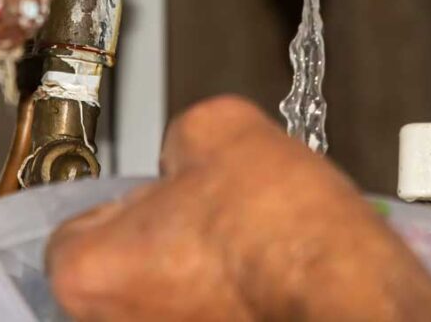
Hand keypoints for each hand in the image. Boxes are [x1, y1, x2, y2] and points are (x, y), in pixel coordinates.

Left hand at [47, 96, 430, 320]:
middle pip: (123, 273)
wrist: (354, 295)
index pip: (76, 230)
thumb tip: (188, 148)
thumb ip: (182, 135)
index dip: (131, 202)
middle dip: (164, 243)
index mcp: (89, 272)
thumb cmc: (284, 233)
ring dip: (197, 278)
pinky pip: (208, 319)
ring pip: (167, 304)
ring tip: (245, 251)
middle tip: (211, 218)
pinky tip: (263, 282)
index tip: (162, 194)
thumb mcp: (220, 127)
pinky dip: (229, 304)